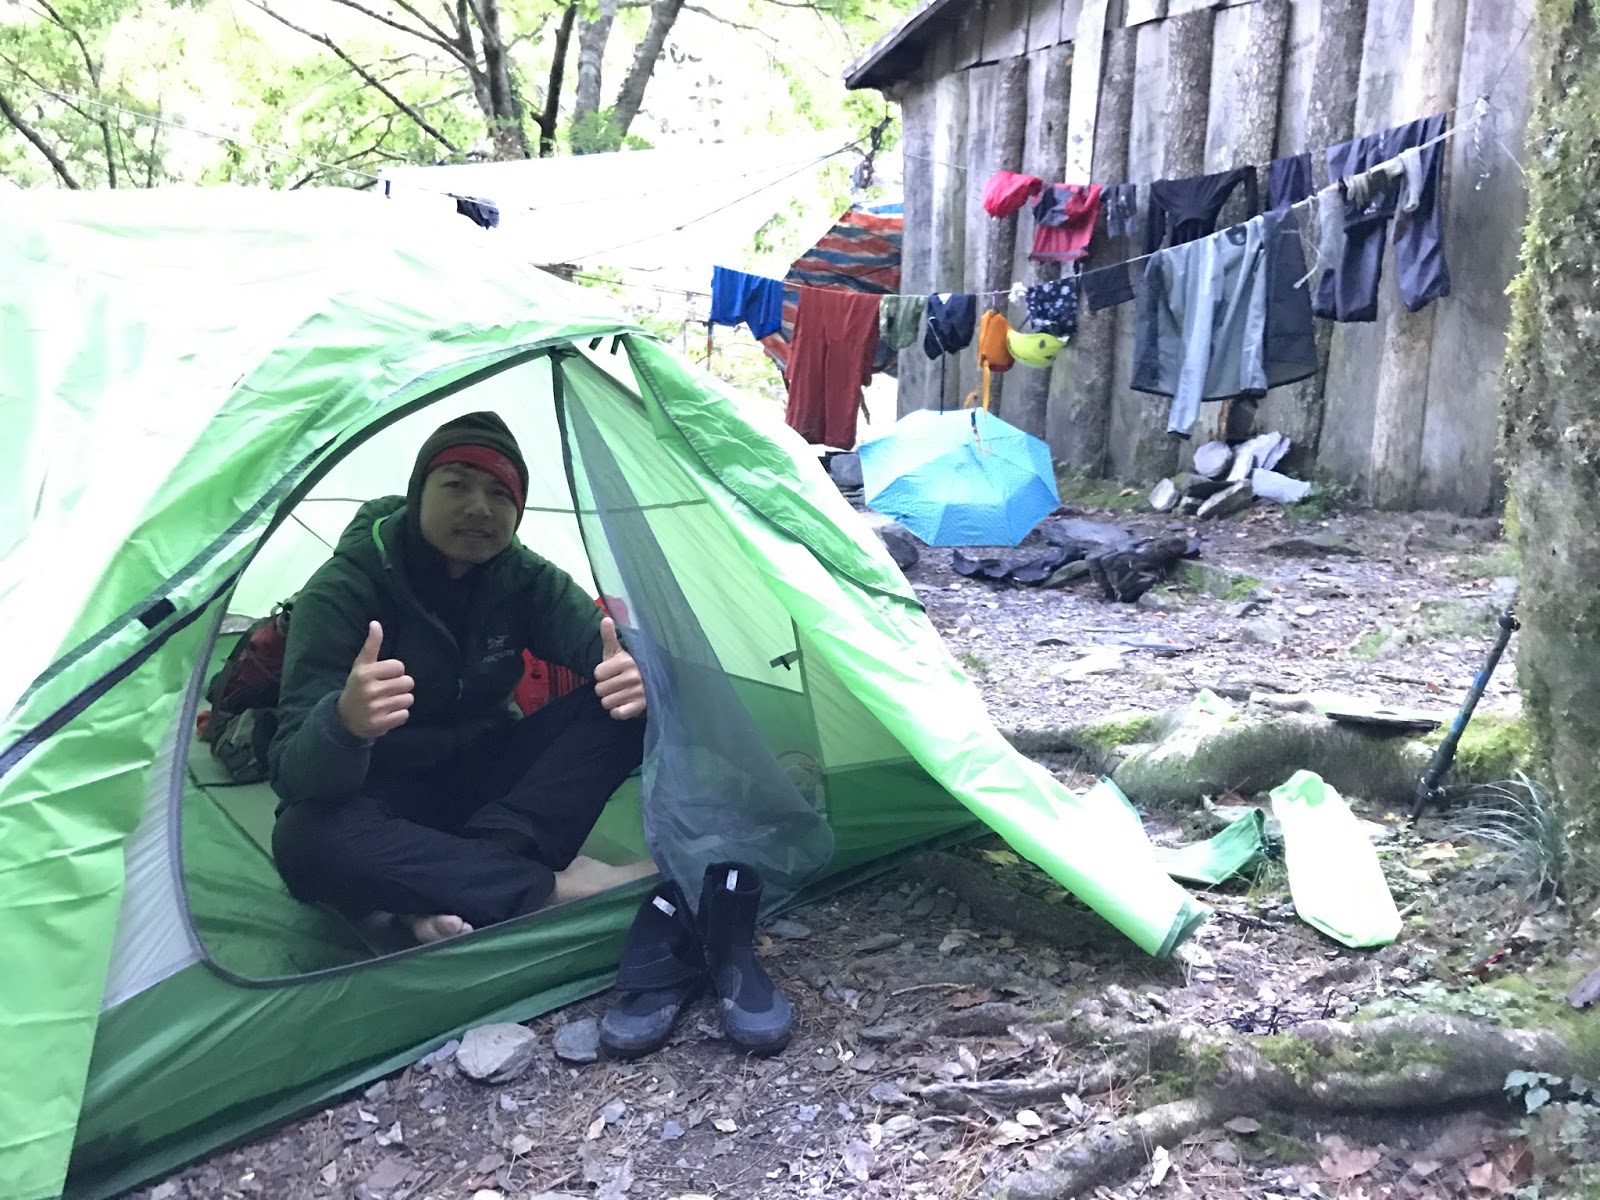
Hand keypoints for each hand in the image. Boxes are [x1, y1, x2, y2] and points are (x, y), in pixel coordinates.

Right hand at [337, 621, 413, 738]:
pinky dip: (399, 715)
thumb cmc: (358, 686)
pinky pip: (405, 715)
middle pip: (407, 683)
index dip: (395, 671)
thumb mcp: (361, 665)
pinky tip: (387, 713)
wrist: (345, 718)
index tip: (384, 676)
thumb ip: (371, 645)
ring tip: (387, 702)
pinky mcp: (380, 724)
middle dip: (400, 686)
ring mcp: (375, 709)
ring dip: (401, 701)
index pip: (399, 667)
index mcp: (365, 673)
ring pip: (408, 699)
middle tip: (387, 690)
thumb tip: (376, 623)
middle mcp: (370, 690)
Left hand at [593, 616, 645, 719]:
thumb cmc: (627, 666)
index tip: (611, 673)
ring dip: (609, 700)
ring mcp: (639, 692)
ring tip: (619, 694)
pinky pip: (618, 713)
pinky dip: (617, 711)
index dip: (601, 675)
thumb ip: (609, 636)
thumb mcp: (617, 651)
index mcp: (626, 662)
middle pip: (599, 690)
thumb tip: (605, 619)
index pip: (597, 674)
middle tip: (615, 685)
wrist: (650, 681)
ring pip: (606, 702)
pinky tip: (623, 704)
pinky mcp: (641, 706)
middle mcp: (634, 676)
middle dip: (604, 689)